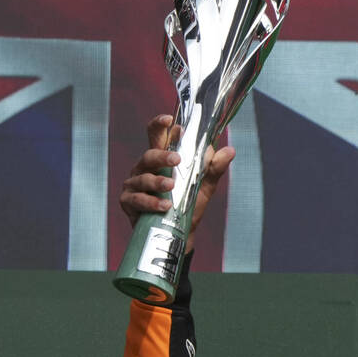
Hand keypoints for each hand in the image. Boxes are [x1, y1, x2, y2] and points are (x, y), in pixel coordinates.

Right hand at [119, 115, 234, 244]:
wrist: (179, 236)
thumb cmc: (187, 206)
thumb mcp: (203, 186)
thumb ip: (213, 169)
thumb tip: (230, 150)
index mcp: (160, 159)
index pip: (157, 135)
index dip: (160, 125)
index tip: (170, 120)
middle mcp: (145, 168)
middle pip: (149, 154)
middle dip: (162, 156)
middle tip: (177, 160)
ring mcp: (134, 184)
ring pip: (144, 177)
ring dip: (158, 182)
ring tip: (172, 187)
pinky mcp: (128, 201)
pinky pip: (138, 199)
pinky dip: (151, 202)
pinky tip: (164, 206)